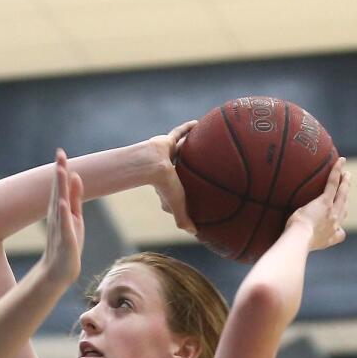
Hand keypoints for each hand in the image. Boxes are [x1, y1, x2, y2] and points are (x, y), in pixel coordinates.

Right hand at [39, 149, 84, 284]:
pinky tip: (63, 203)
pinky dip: (63, 214)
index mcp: (60, 209)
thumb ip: (75, 197)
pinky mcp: (65, 240)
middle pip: (57, 190)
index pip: (60, 186)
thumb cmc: (67, 243)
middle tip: (60, 153)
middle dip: (59, 172)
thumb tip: (76, 175)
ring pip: (59, 204)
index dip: (61, 169)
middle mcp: (57, 215)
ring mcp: (60, 227)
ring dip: (59, 188)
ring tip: (60, 170)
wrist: (59, 271)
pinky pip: (64, 225)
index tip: (61, 151)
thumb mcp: (75, 216)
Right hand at [140, 120, 197, 234]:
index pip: (178, 190)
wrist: (151, 165)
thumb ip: (184, 220)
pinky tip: (198, 123)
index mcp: (170, 184)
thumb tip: (195, 234)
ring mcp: (168, 155)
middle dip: (189, 168)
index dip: (184, 193)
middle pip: (182, 168)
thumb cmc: (164, 187)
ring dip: (190, 146)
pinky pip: (179, 133)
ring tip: (205, 142)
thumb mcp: (178, 206)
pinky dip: (187, 128)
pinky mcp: (167, 142)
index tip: (196, 194)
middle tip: (202, 167)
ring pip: (182, 149)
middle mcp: (168, 169)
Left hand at [286, 156, 349, 250]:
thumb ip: (301, 243)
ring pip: (342, 194)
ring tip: (347, 175)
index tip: (339, 224)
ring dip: (345, 183)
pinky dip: (337, 172)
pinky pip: (333, 184)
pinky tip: (340, 161)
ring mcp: (332, 212)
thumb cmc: (294, 244)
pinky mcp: (325, 202)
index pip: (340, 231)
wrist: (298, 240)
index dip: (341, 225)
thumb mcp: (301, 246)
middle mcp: (335, 224)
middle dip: (346, 198)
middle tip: (346, 189)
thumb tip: (289, 243)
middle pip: (344, 208)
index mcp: (330, 237)